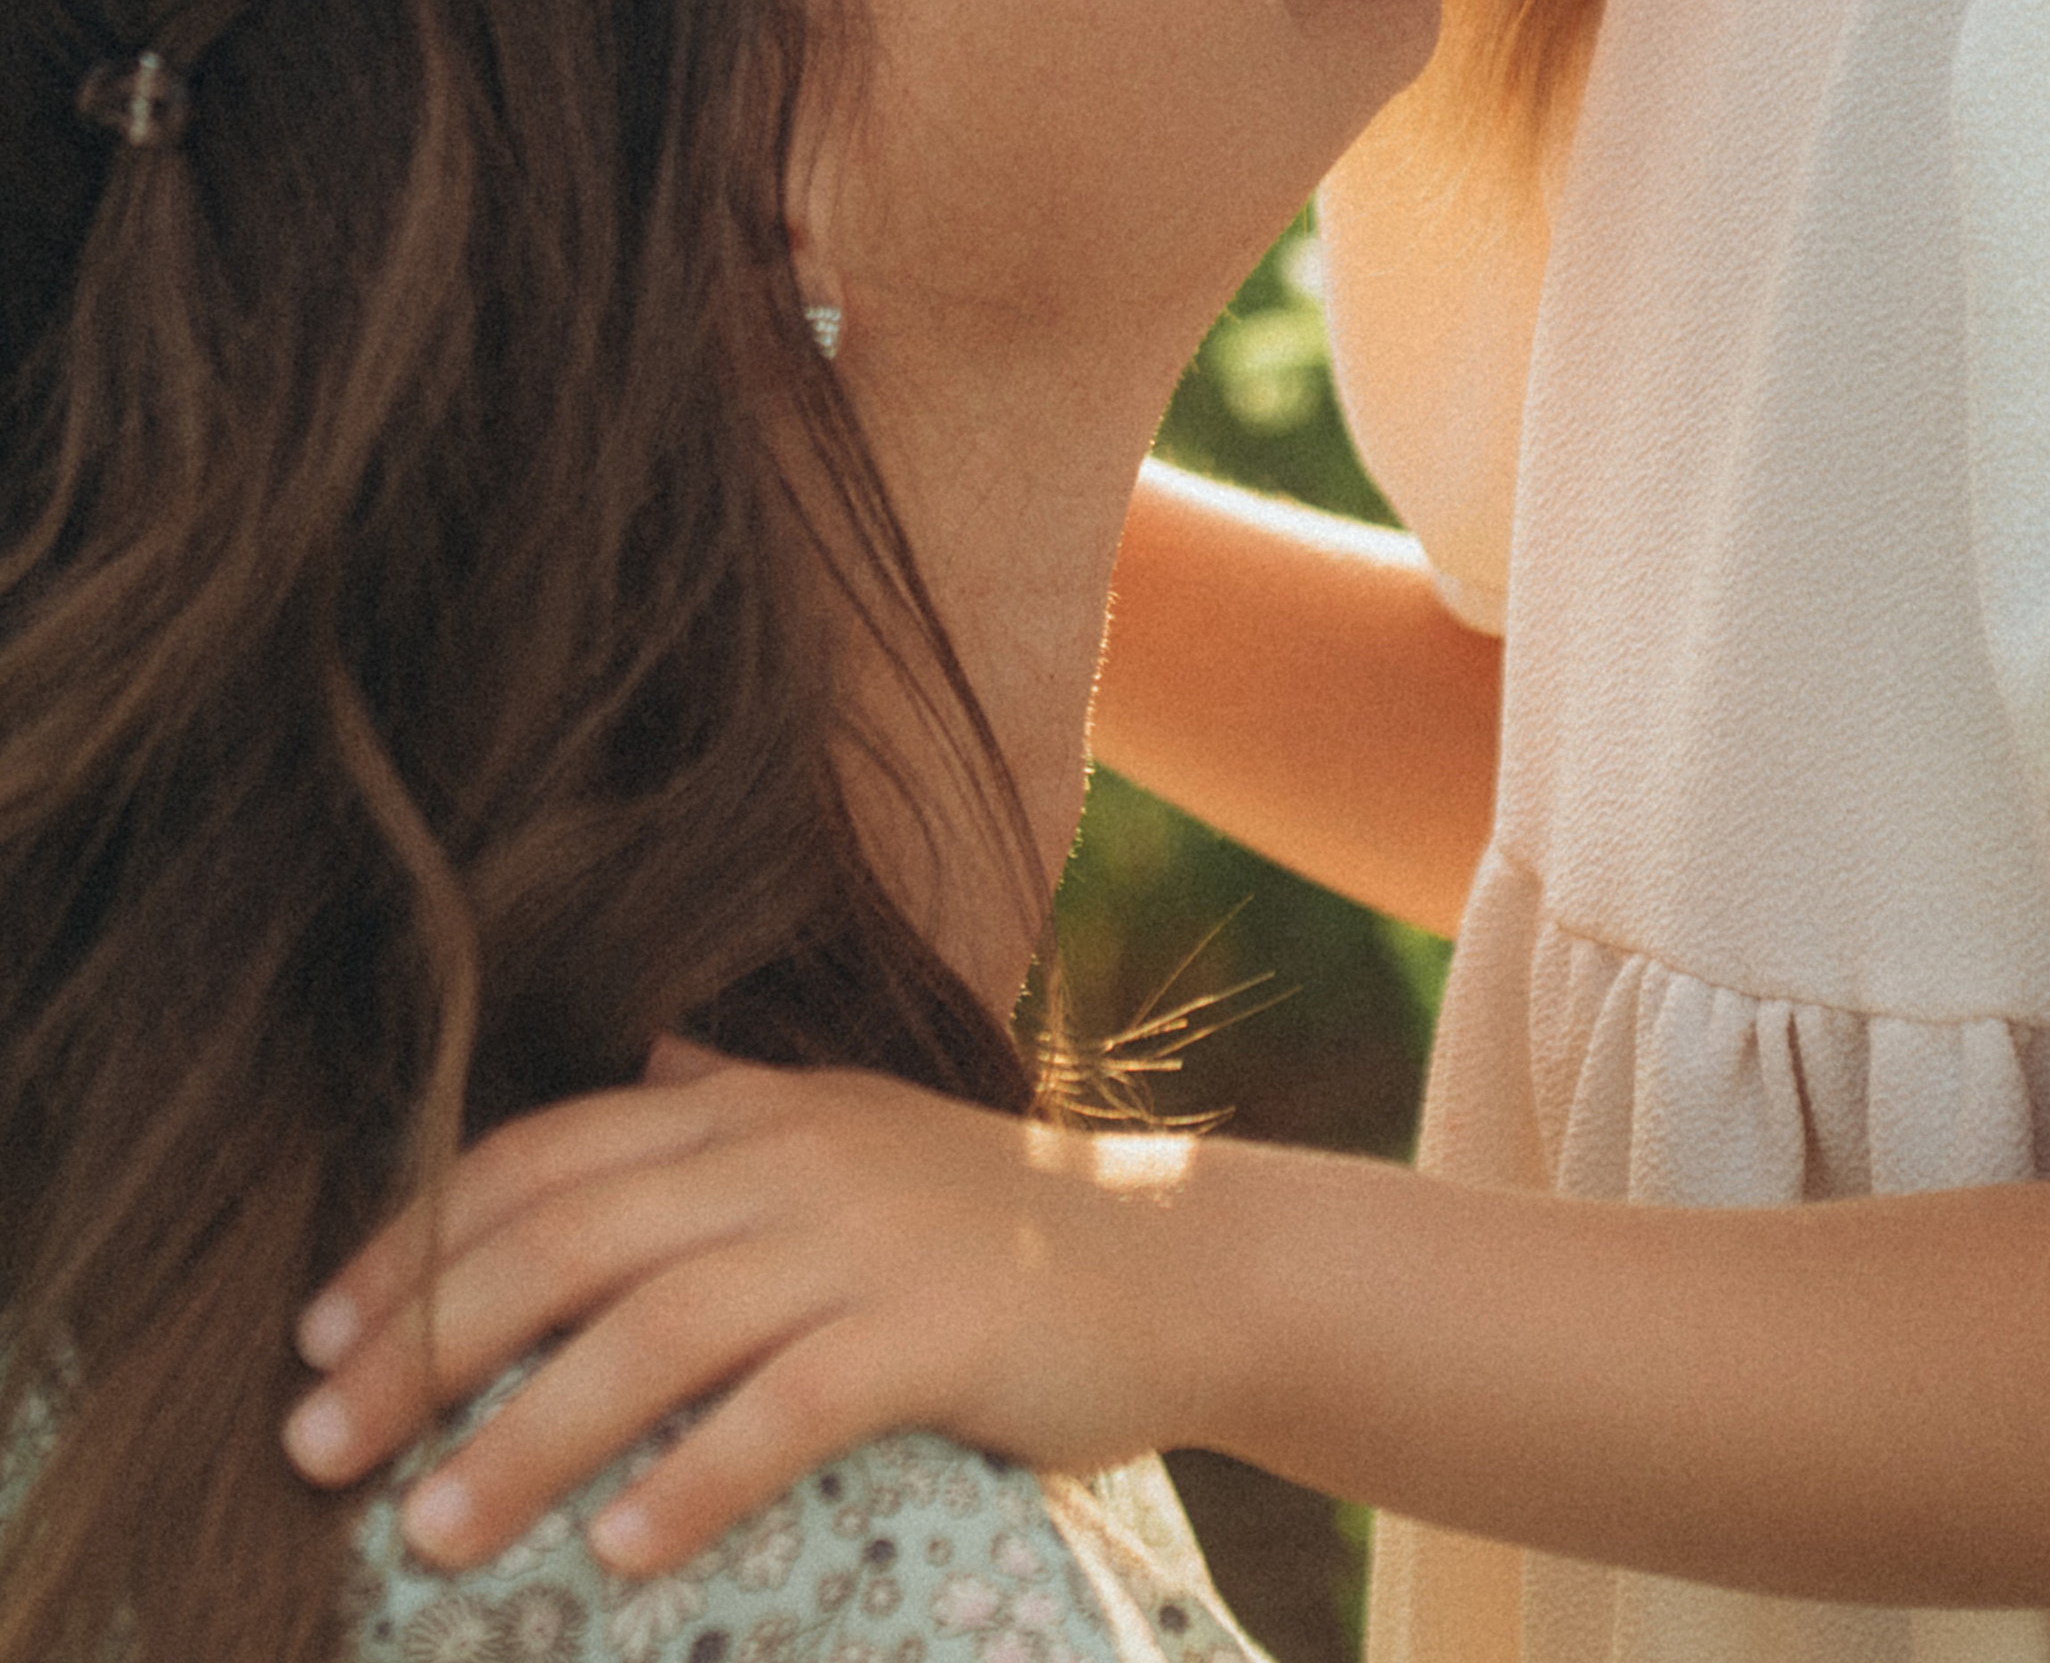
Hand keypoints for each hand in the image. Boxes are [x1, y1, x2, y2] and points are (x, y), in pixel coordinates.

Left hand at [280, 1039, 1201, 1579]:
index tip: (315, 1344)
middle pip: (564, 1242)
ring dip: (527, 1436)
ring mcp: (859, 1242)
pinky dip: (694, 1477)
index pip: (538, 1161)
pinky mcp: (933, 1333)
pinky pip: (789, 1407)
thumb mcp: (848, 1130)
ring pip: (655, 1331)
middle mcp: (785, 1159)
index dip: (417, 1244)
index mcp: (746, 1112)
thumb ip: (736, 1100)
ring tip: (432, 1534)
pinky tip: (620, 1551)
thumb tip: (644, 1061)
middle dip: (425, 1348)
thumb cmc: (983, 1213)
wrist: (1171, 1254)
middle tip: (319, 1453)